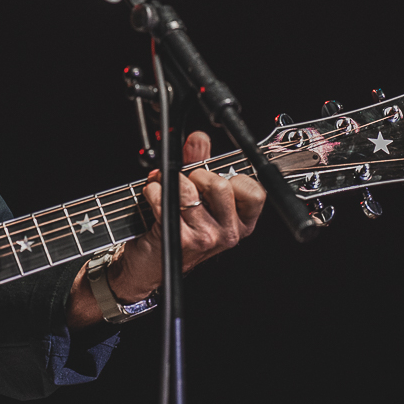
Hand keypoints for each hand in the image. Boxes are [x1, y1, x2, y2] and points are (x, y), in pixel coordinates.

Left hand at [67, 131, 265, 326]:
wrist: (149, 264)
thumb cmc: (178, 228)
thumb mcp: (197, 193)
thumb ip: (201, 161)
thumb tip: (199, 138)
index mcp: (242, 222)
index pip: (254, 190)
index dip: (232, 177)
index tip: (214, 178)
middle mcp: (229, 233)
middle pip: (219, 185)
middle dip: (195, 175)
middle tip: (185, 183)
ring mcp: (206, 238)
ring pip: (190, 189)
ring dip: (169, 181)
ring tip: (163, 187)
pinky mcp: (181, 239)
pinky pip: (166, 199)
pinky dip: (153, 191)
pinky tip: (152, 197)